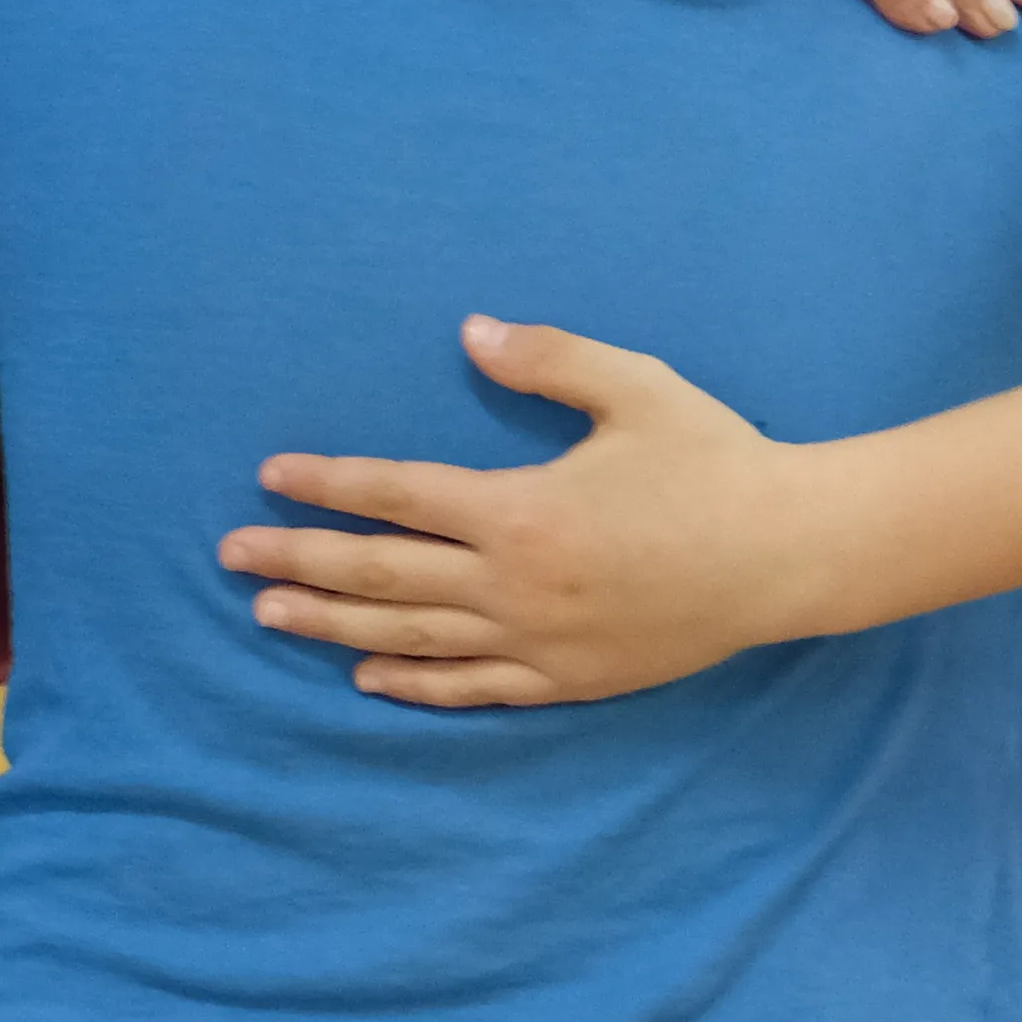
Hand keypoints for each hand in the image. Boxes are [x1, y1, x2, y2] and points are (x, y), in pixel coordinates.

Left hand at [216, 317, 835, 707]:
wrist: (789, 553)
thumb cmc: (715, 460)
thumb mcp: (637, 388)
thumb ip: (549, 360)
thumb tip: (471, 333)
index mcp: (522, 509)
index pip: (398, 495)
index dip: (330, 484)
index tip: (273, 475)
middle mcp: (514, 584)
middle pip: (382, 573)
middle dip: (301, 557)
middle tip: (232, 553)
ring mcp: (537, 641)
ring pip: (410, 637)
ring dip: (333, 624)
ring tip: (270, 612)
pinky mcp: (567, 678)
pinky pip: (470, 688)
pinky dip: (412, 683)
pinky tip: (366, 675)